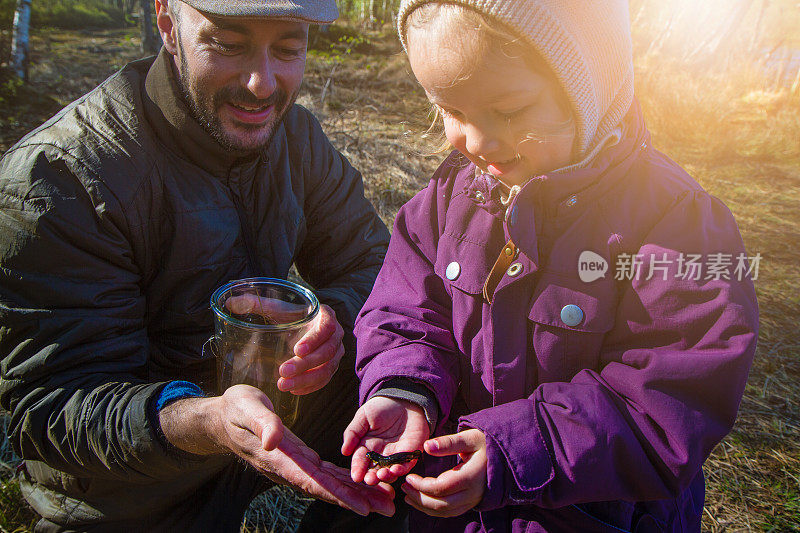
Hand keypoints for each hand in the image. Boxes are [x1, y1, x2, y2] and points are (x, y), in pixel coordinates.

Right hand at [159, 385, 393, 515]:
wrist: (222, 416)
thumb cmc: (234, 409)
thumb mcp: (246, 408)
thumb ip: (262, 423)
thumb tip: (274, 440)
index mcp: (280, 459)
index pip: (313, 482)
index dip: (339, 495)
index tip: (362, 507)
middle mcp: (290, 468)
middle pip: (329, 488)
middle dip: (359, 499)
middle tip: (389, 508)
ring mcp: (296, 464)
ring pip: (331, 483)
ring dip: (358, 492)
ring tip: (385, 500)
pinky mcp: (300, 457)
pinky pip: (327, 472)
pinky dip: (346, 478)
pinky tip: (364, 482)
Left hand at [225, 294, 344, 394]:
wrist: (302, 327)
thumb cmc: (289, 316)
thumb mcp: (274, 308)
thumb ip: (254, 303)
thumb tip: (228, 302)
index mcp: (325, 315)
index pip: (327, 327)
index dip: (313, 339)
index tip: (296, 350)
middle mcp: (335, 334)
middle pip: (327, 352)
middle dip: (305, 365)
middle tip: (282, 372)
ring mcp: (335, 353)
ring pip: (327, 369)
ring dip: (306, 379)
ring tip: (283, 385)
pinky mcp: (331, 367)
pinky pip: (325, 380)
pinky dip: (310, 387)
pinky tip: (293, 390)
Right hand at [342, 396, 429, 484]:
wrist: (404, 398)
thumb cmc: (382, 407)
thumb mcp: (363, 416)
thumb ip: (353, 433)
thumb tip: (344, 451)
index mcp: (367, 447)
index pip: (360, 461)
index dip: (358, 469)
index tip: (355, 477)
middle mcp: (381, 455)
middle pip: (375, 471)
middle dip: (372, 477)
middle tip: (369, 480)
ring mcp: (396, 455)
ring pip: (390, 471)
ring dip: (386, 476)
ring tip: (382, 475)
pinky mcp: (411, 453)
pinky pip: (407, 464)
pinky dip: (402, 469)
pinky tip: (396, 469)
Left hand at [401, 429, 486, 517]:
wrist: (504, 457)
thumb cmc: (485, 444)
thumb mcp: (470, 438)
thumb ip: (449, 443)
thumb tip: (427, 446)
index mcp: (472, 476)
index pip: (442, 487)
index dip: (422, 485)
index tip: (410, 477)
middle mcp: (473, 493)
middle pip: (442, 504)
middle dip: (419, 498)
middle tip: (404, 486)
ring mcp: (472, 500)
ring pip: (444, 512)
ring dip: (423, 506)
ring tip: (408, 494)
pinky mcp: (470, 503)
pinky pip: (449, 512)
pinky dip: (432, 510)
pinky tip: (420, 501)